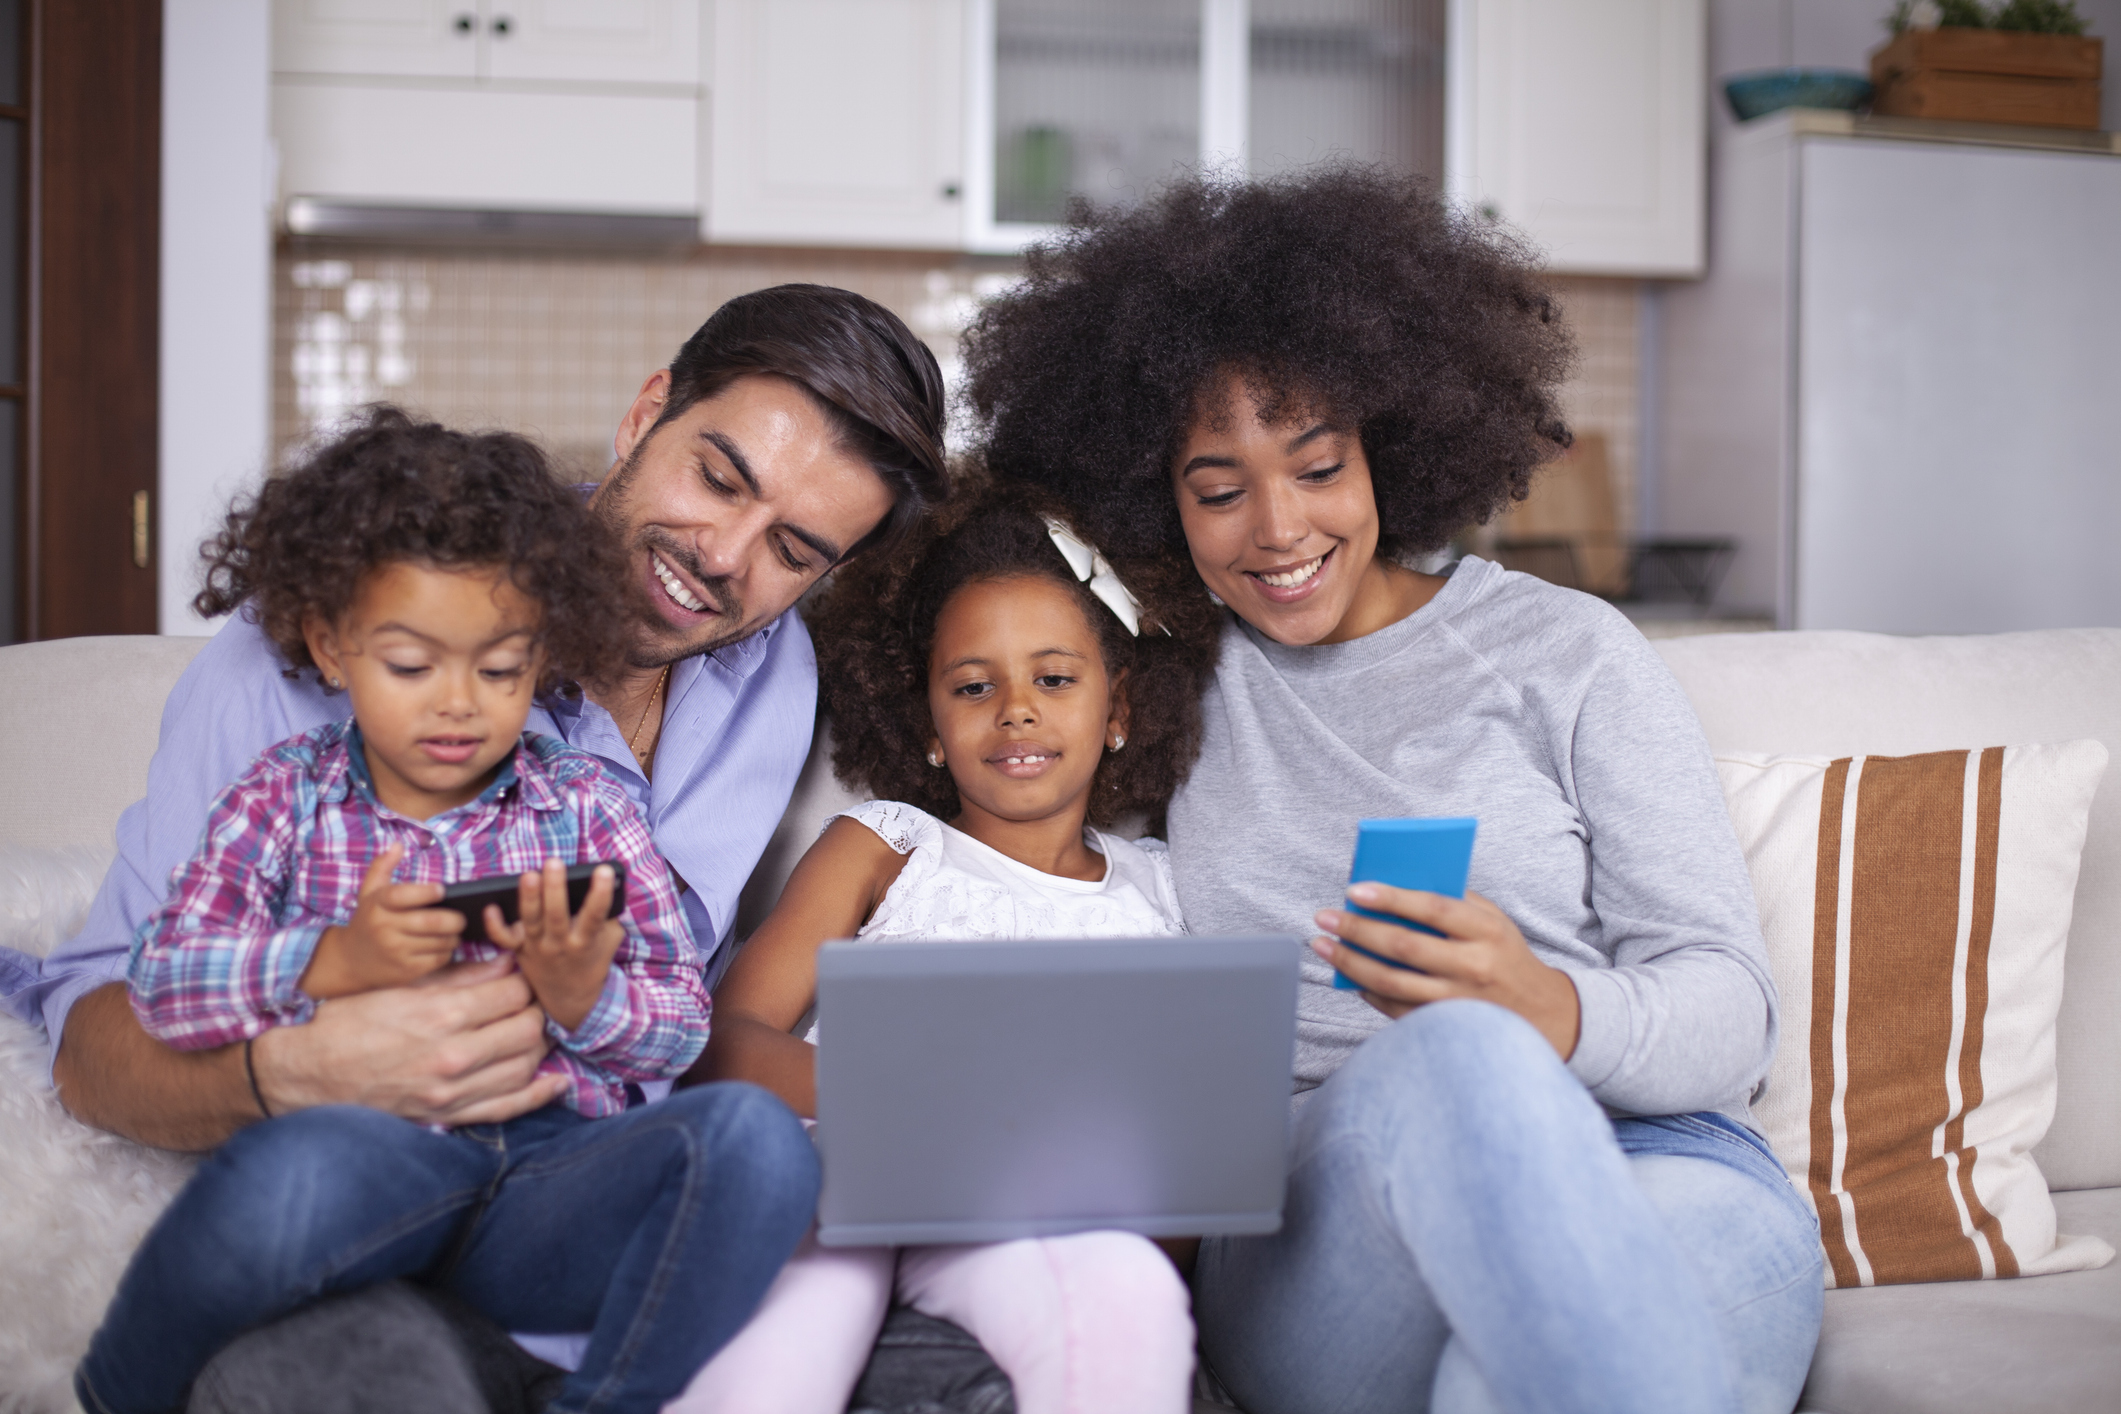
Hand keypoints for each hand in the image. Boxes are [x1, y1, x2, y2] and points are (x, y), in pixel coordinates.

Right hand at [252, 957, 566, 1124]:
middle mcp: (452, 1056)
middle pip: (526, 1029)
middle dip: (535, 1011)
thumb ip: (459, 977)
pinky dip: (538, 1096)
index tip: (522, 977)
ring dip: (539, 1047)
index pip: (512, 994)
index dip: (524, 982)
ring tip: (534, 1031)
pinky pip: (506, 1109)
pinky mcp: (447, 1116)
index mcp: (440, 1015)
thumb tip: (506, 963)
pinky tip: (557, 1082)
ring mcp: (452, 1092)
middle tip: (530, 1002)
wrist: (308, 1075)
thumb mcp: (401, 986)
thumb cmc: (349, 1022)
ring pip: (524, 1066)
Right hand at [302, 845, 464, 998]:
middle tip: (461, 917)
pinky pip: (438, 959)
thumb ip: (382, 867)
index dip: (427, 892)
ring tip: (454, 931)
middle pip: (432, 922)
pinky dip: (447, 952)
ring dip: (454, 936)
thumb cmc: (367, 921)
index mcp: (378, 905)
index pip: (404, 895)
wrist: (349, 961)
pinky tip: (443, 946)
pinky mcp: (406, 971)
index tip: (443, 890)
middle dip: (455, 919)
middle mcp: (385, 928)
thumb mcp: (369, 893)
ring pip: (440, 942)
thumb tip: (398, 844)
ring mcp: (396, 951)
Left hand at [486, 859, 622, 1033]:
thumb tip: (608, 883)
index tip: (604, 871)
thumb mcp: (609, 940)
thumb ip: (608, 915)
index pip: (595, 916)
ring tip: (529, 875)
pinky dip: (495, 925)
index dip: (601, 893)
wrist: (570, 997)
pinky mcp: (519, 950)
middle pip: (556, 916)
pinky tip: (490, 907)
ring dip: (529, 897)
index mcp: (585, 942)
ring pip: (531, 921)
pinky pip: (504, 939)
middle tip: (554, 863)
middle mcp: (560, 945)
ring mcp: (537, 947)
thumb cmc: (592, 958)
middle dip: (555, 889)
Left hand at [1312, 883, 1581, 1060]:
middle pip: (1404, 946)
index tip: (1355, 890)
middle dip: (1357, 929)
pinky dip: (1367, 991)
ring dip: (1350, 962)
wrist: (1540, 1013)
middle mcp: (1473, 967)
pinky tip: (1348, 976)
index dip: (1392, 898)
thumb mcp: (1493, 920)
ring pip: (1392, 981)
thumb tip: (1394, 885)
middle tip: (1325, 917)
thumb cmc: (1505, 955)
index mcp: (1487, 932)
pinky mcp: (1444, 1027)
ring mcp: (1457, 1002)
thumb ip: (1453, 902)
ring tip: (1322, 946)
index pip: (1434, 910)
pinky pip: (1395, 1009)